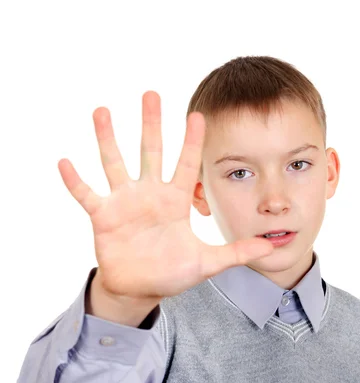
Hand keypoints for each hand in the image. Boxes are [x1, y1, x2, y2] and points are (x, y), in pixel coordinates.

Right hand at [58, 91, 273, 301]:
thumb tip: (272, 250)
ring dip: (107, 139)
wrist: (141, 288)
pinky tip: (64, 161)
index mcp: (175, 201)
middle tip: (151, 93)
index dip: (191, 141)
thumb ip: (236, 253)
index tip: (198, 113)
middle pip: (150, 152)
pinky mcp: (102, 216)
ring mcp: (124, 203)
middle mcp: (149, 195)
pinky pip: (86, 194)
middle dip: (151, 123)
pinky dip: (75, 181)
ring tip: (102, 110)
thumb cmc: (172, 273)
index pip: (186, 165)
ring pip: (115, 163)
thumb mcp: (207, 263)